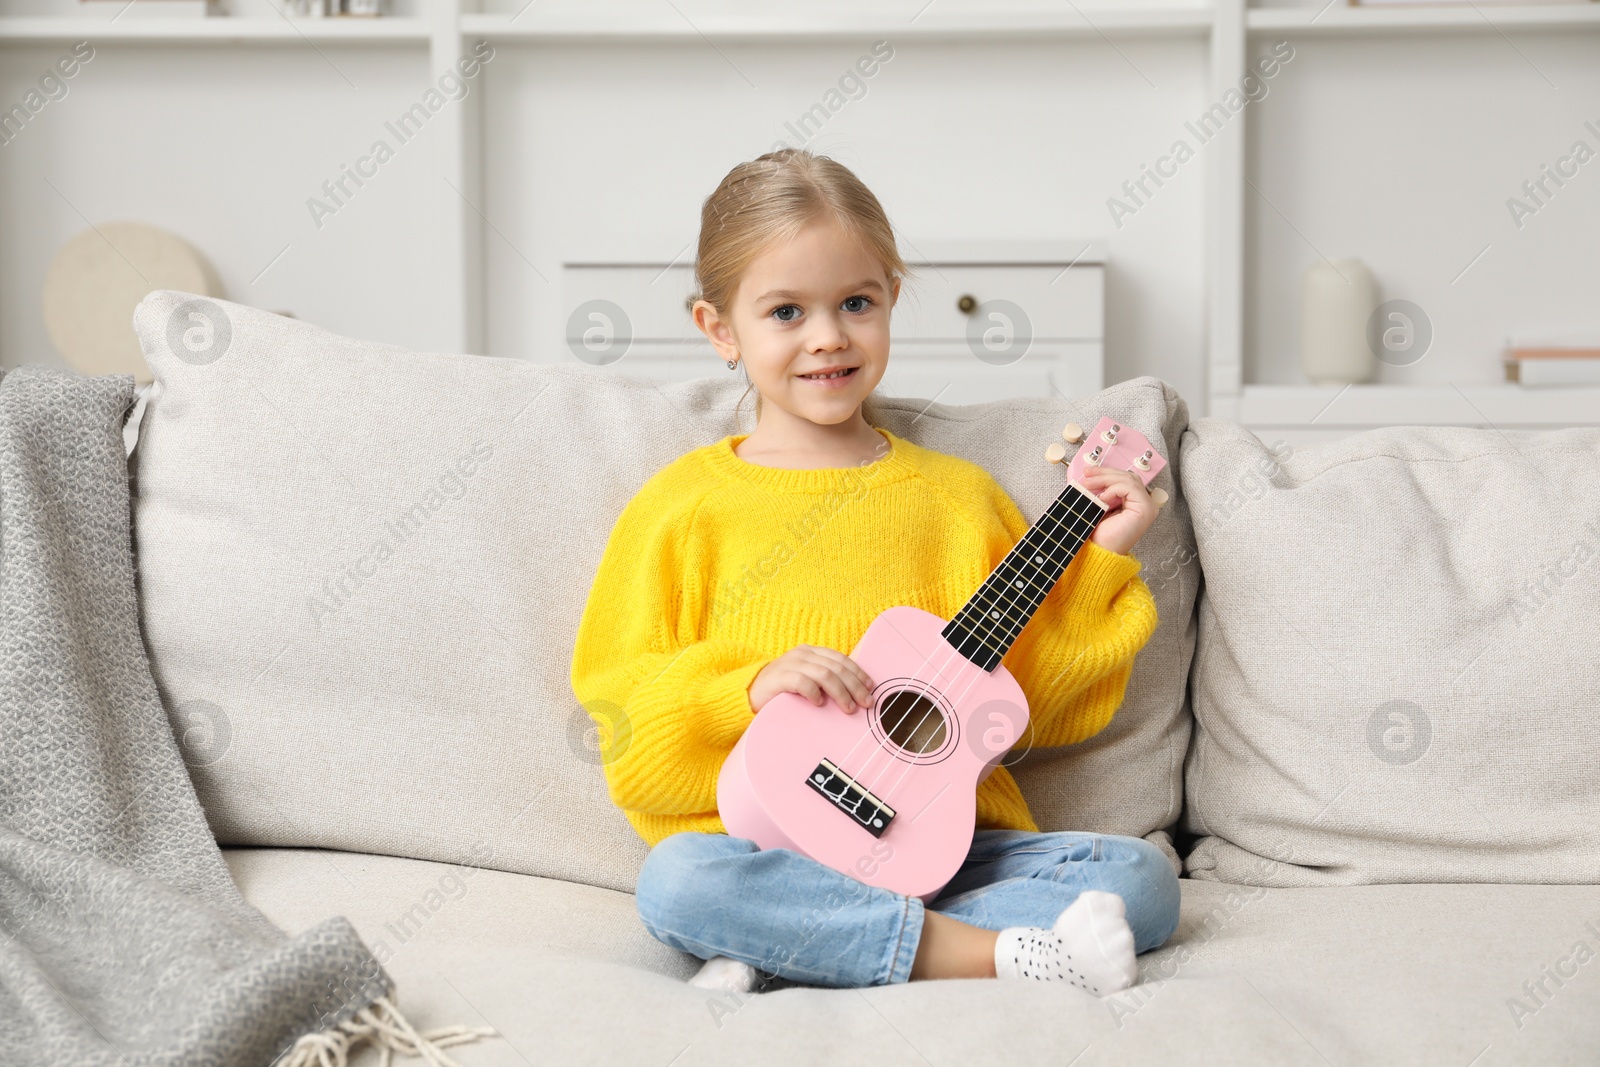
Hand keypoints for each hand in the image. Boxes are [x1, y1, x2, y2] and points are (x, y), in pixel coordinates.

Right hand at [747, 644, 875, 714]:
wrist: (748, 693)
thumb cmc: (781, 690)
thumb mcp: (806, 680)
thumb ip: (824, 680)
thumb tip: (855, 692)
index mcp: (811, 652)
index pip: (840, 658)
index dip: (858, 672)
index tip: (871, 687)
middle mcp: (802, 654)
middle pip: (836, 667)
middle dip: (855, 685)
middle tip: (866, 702)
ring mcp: (790, 664)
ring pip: (825, 674)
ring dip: (841, 692)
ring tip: (848, 708)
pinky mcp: (779, 678)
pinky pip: (802, 682)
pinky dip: (814, 693)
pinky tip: (819, 703)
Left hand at [1080, 466, 1157, 555]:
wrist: (1101, 552)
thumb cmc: (1100, 534)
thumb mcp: (1099, 504)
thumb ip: (1101, 489)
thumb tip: (1090, 473)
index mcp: (1136, 501)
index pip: (1125, 479)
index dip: (1107, 472)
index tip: (1088, 472)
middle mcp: (1146, 503)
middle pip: (1128, 476)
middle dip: (1105, 473)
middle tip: (1087, 473)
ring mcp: (1148, 506)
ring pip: (1128, 479)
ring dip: (1105, 479)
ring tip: (1089, 484)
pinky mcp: (1146, 509)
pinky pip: (1130, 488)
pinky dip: (1113, 489)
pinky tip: (1102, 498)